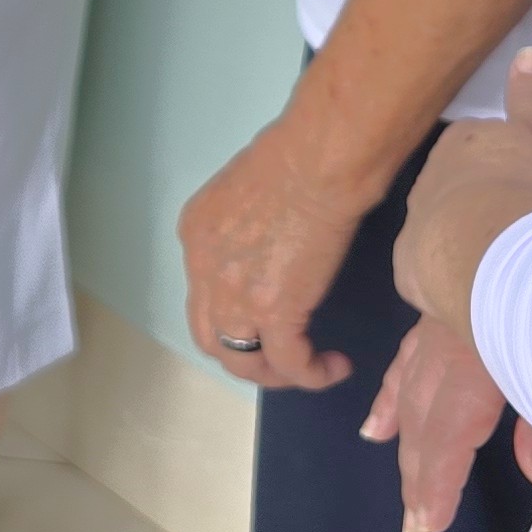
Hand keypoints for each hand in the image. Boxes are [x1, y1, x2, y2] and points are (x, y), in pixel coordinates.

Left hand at [179, 122, 369, 390]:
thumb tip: (269, 239)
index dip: (232, 312)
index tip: (265, 314)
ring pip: (241, 361)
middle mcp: (203, 270)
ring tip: (307, 366)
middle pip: (211, 337)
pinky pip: (290, 363)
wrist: (316, 163)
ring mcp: (235, 295)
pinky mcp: (274, 312)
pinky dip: (312, 374)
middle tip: (280, 355)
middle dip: (244, 355)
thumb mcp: (246, 189)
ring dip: (273, 373)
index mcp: (196, 234)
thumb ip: (246, 222)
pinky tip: (335, 366)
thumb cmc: (293, 157)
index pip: (203, 293)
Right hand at [362, 316, 512, 531]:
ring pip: (411, 392)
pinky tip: (378, 426)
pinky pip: (406, 359)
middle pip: (426, 420)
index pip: (449, 433)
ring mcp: (438, 324)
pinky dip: (391, 395)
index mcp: (476, 362)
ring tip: (406, 484)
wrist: (526, 204)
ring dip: (405, 442)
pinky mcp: (438, 310)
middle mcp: (447, 348)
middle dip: (419, 474)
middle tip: (415, 521)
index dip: (437, 481)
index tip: (427, 525)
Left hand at [392, 48, 531, 348]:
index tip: (526, 180)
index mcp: (456, 145)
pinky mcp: (410, 270)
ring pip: (441, 230)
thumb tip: (530, 52)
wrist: (486, 250)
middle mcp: (425, 181)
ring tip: (502, 258)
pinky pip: (432, 271)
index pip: (475, 147)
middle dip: (480, 202)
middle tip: (518, 222)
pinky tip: (476, 286)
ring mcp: (413, 227)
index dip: (501, 164)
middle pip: (456, 189)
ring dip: (465, 240)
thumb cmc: (519, 185)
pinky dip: (450, 276)